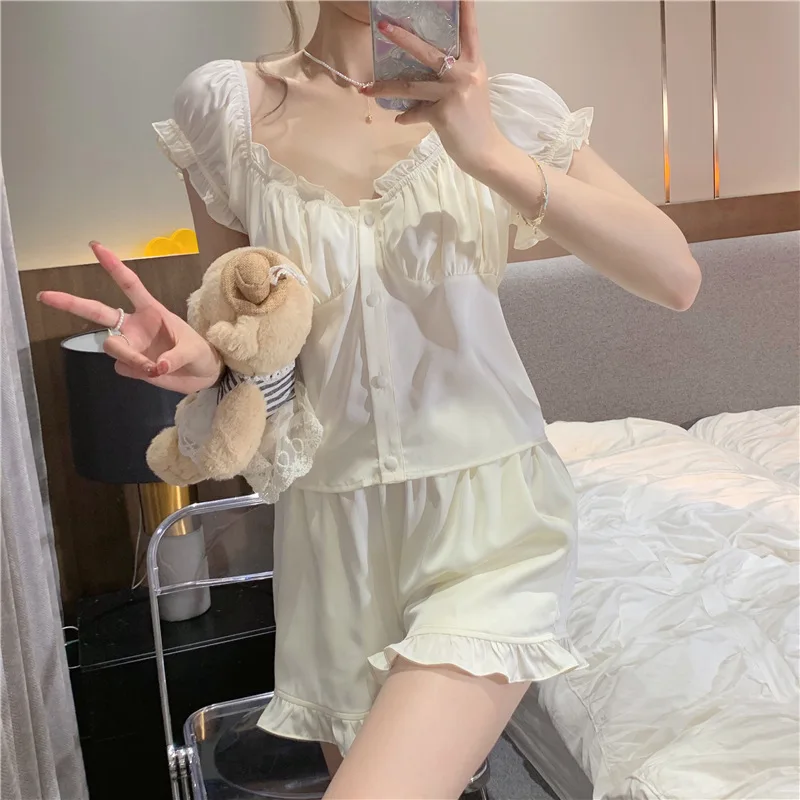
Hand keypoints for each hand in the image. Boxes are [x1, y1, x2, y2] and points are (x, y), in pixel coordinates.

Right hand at [38, 242, 222, 394]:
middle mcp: (135, 325)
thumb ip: (174, 357)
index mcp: (151, 311)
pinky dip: (138, 372)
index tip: (95, 246)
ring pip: (112, 347)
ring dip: (131, 358)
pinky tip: (154, 372)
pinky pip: (124, 368)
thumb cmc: (200, 353)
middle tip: (45, 295)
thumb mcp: (194, 350)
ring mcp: (130, 345)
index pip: (129, 284)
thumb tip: (156, 367)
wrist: (204, 374)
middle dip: (71, 303)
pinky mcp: (130, 365)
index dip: (113, 265)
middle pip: (97, 312)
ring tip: (155, 367)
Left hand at [363, 0, 504, 176]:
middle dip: (403, 38)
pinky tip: (399, 119)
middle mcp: (465, 74)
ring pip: (412, 85)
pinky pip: (416, 112)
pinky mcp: (442, 114)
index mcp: (474, 64)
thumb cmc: (475, 121)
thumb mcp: (470, 90)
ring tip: (367, 89)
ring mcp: (453, 93)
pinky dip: (406, 116)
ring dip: (386, 87)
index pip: (469, 31)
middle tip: (383, 26)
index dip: (464, 9)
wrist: (485, 152)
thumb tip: (422, 72)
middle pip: (429, 52)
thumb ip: (452, 76)